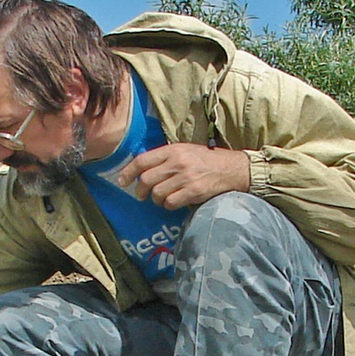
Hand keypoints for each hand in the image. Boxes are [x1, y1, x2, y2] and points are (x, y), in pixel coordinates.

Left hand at [118, 144, 250, 208]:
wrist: (232, 168)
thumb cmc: (206, 160)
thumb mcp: (184, 150)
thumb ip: (165, 157)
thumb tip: (142, 169)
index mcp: (172, 150)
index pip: (142, 161)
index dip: (128, 172)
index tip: (123, 181)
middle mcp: (177, 163)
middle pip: (146, 179)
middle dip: (140, 190)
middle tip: (141, 195)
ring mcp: (185, 178)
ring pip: (157, 193)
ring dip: (157, 199)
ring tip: (163, 198)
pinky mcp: (193, 191)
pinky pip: (171, 203)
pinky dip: (169, 205)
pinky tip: (174, 202)